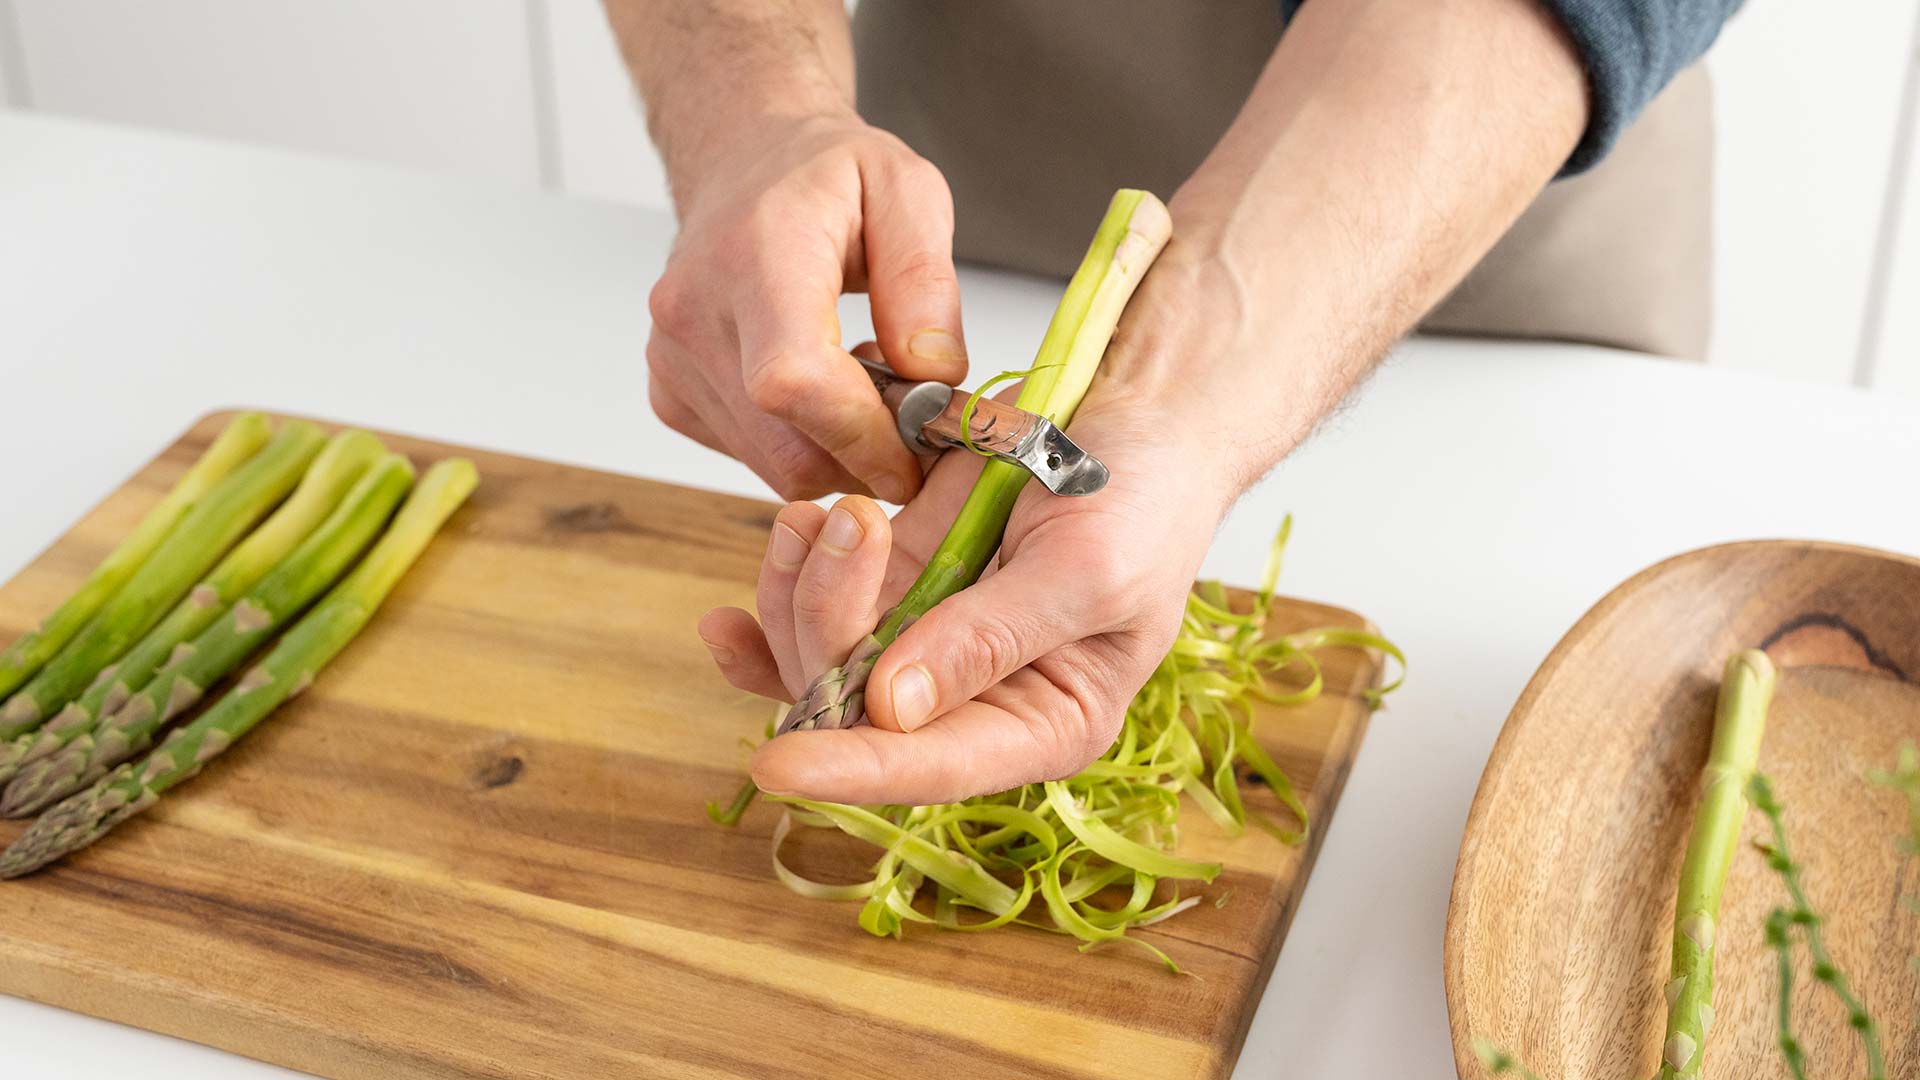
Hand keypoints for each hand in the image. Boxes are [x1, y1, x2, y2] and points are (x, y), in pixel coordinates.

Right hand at [646, 111, 966, 503]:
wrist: (744, 161)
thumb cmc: (826, 175)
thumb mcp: (907, 192)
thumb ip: (926, 284)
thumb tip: (932, 376)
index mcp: (756, 253)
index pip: (793, 380)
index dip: (863, 436)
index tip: (921, 450)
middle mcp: (694, 310)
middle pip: (786, 444)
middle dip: (867, 455)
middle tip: (913, 418)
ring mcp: (672, 357)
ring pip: (773, 464)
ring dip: (839, 451)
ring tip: (866, 386)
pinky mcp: (670, 391)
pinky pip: (751, 456)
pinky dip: (801, 445)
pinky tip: (821, 391)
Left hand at [695, 387, 1236, 803]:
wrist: (1142, 406)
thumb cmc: (1150, 496)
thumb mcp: (1088, 571)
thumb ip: (990, 639)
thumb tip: (891, 705)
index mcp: (1046, 724)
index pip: (938, 765)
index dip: (853, 770)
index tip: (774, 768)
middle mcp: (978, 698)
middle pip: (859, 710)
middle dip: (825, 627)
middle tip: (847, 526)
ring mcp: (929, 636)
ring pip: (821, 654)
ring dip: (799, 589)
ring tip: (818, 513)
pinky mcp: (900, 577)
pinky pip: (819, 602)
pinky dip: (788, 575)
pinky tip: (787, 537)